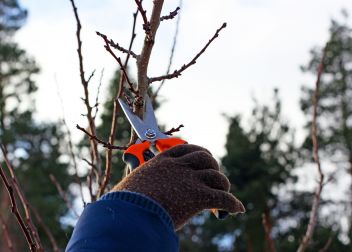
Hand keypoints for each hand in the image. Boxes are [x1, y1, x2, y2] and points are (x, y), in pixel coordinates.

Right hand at [111, 144, 244, 229]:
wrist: (130, 213)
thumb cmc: (126, 202)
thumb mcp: (133, 184)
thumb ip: (142, 180)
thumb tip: (134, 186)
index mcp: (163, 161)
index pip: (187, 149)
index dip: (199, 154)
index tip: (204, 160)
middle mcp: (179, 166)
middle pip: (206, 159)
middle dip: (213, 168)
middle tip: (213, 180)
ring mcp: (191, 180)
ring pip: (218, 177)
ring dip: (224, 186)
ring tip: (225, 195)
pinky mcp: (199, 197)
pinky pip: (224, 199)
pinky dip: (233, 204)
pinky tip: (236, 209)